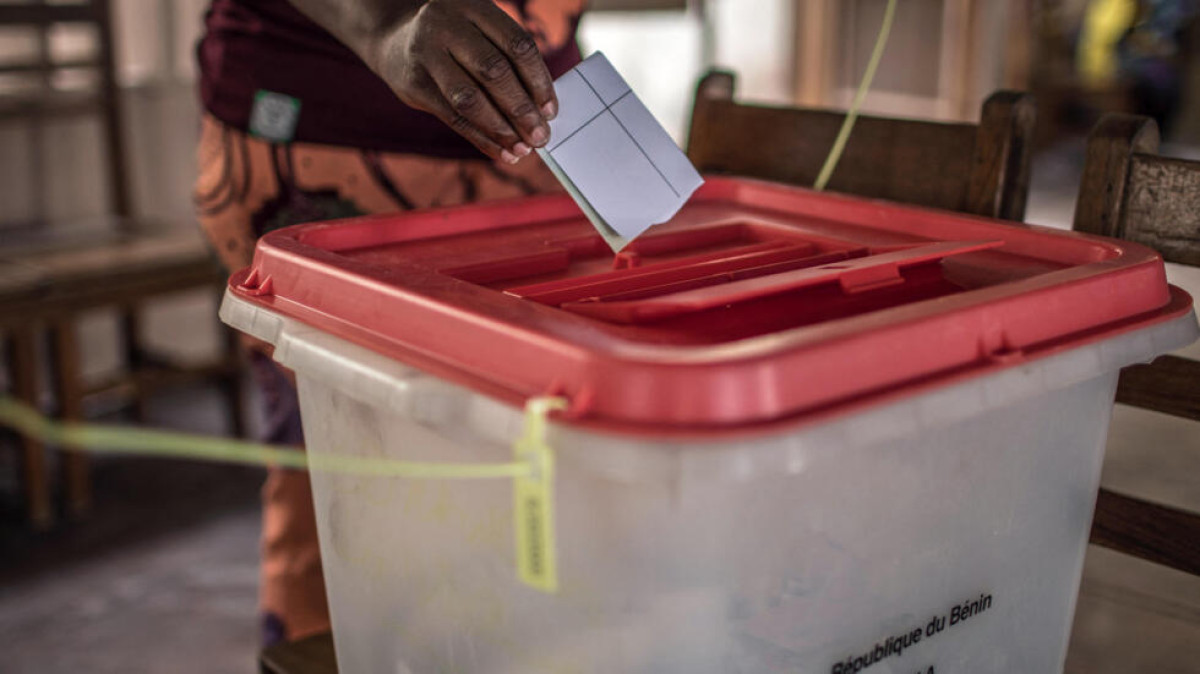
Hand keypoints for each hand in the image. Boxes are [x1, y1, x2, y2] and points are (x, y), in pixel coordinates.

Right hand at [369, 0, 556, 162]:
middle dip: (522, 109)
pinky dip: (481, 139)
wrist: (393, 38)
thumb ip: (507, 58)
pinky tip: (501, 152)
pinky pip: (453, 117)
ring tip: (523, 149)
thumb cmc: (454, 39)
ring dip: (501, 129)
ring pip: (470, 98)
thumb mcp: (479, 30)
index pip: (516, 44)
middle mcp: (447, 26)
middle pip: (494, 71)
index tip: (551, 110)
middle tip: (541, 136)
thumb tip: (542, 109)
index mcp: (474, 7)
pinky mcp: (413, 84)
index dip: (538, 80)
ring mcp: (426, 54)